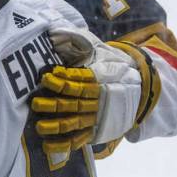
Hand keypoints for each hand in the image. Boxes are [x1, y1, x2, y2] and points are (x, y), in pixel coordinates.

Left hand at [31, 30, 159, 154]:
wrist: (142, 94)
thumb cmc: (113, 73)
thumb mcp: (104, 57)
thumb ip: (83, 48)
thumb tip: (57, 31)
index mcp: (98, 82)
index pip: (78, 82)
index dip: (62, 80)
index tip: (46, 78)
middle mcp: (96, 102)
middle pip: (72, 103)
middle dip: (53, 105)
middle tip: (34, 104)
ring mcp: (96, 118)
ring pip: (74, 122)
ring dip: (55, 126)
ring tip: (39, 127)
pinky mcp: (95, 131)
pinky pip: (78, 140)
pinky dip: (63, 144)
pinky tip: (47, 146)